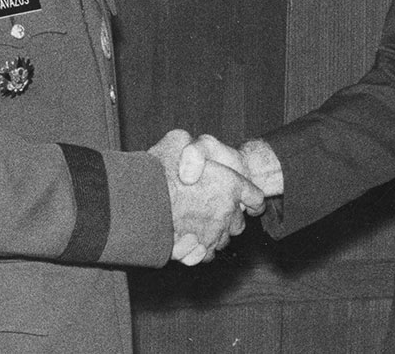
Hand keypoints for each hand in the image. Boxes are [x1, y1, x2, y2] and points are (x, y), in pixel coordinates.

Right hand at [150, 130, 263, 264]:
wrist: (138, 201)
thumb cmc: (159, 169)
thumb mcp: (177, 140)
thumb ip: (193, 147)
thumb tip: (193, 155)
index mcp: (231, 185)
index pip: (255, 198)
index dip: (250, 198)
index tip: (245, 199)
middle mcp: (226, 212)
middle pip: (239, 223)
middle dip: (230, 218)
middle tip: (214, 210)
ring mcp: (213, 234)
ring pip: (223, 240)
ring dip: (215, 234)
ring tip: (200, 225)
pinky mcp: (197, 251)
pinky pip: (207, 254)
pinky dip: (202, 250)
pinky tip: (191, 241)